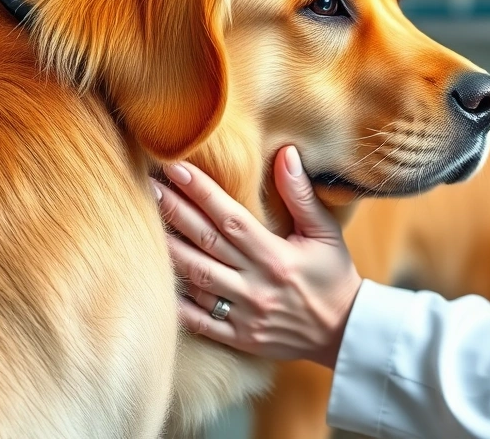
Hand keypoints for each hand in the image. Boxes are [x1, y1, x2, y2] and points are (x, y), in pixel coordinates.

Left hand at [154, 146, 361, 367]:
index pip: (229, 217)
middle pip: (205, 243)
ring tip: (144, 225)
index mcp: (276, 257)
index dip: (200, 191)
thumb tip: (286, 153)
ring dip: (169, 251)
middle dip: (173, 212)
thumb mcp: (326, 233)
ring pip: (196, 278)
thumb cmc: (334, 277)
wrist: (345, 333)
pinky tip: (155, 280)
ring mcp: (244, 313)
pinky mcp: (238, 337)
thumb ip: (302, 195)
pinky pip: (199, 321)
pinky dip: (176, 303)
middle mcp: (256, 284)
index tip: (176, 168)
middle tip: (147, 187)